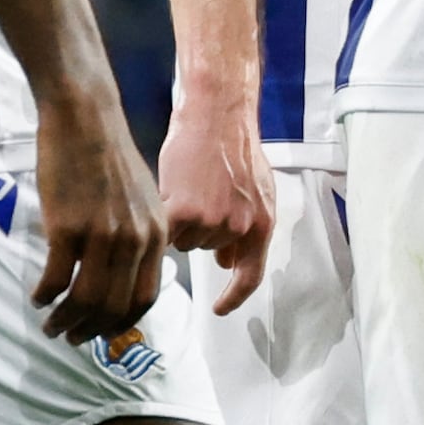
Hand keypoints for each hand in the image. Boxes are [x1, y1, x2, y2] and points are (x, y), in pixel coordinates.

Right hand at [29, 97, 172, 346]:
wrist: (86, 120)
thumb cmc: (110, 157)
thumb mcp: (144, 199)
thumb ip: (142, 236)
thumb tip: (128, 273)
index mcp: (156, 235)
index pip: (144, 298)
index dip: (122, 323)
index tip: (103, 333)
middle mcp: (134, 240)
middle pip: (114, 306)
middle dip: (91, 331)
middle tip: (71, 338)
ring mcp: (101, 235)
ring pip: (85, 299)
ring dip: (65, 320)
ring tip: (50, 325)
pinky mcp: (68, 227)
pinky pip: (56, 277)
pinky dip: (45, 294)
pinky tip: (37, 296)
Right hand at [155, 78, 276, 318]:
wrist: (218, 114)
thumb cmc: (234, 147)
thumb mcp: (256, 190)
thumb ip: (246, 227)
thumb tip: (229, 262)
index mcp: (262, 224)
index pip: (250, 276)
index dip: (234, 297)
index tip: (220, 310)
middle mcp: (240, 228)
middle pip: (205, 250)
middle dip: (198, 230)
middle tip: (197, 194)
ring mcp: (212, 221)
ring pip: (183, 241)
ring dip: (179, 222)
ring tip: (187, 186)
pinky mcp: (184, 211)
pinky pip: (166, 232)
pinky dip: (161, 219)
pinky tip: (165, 195)